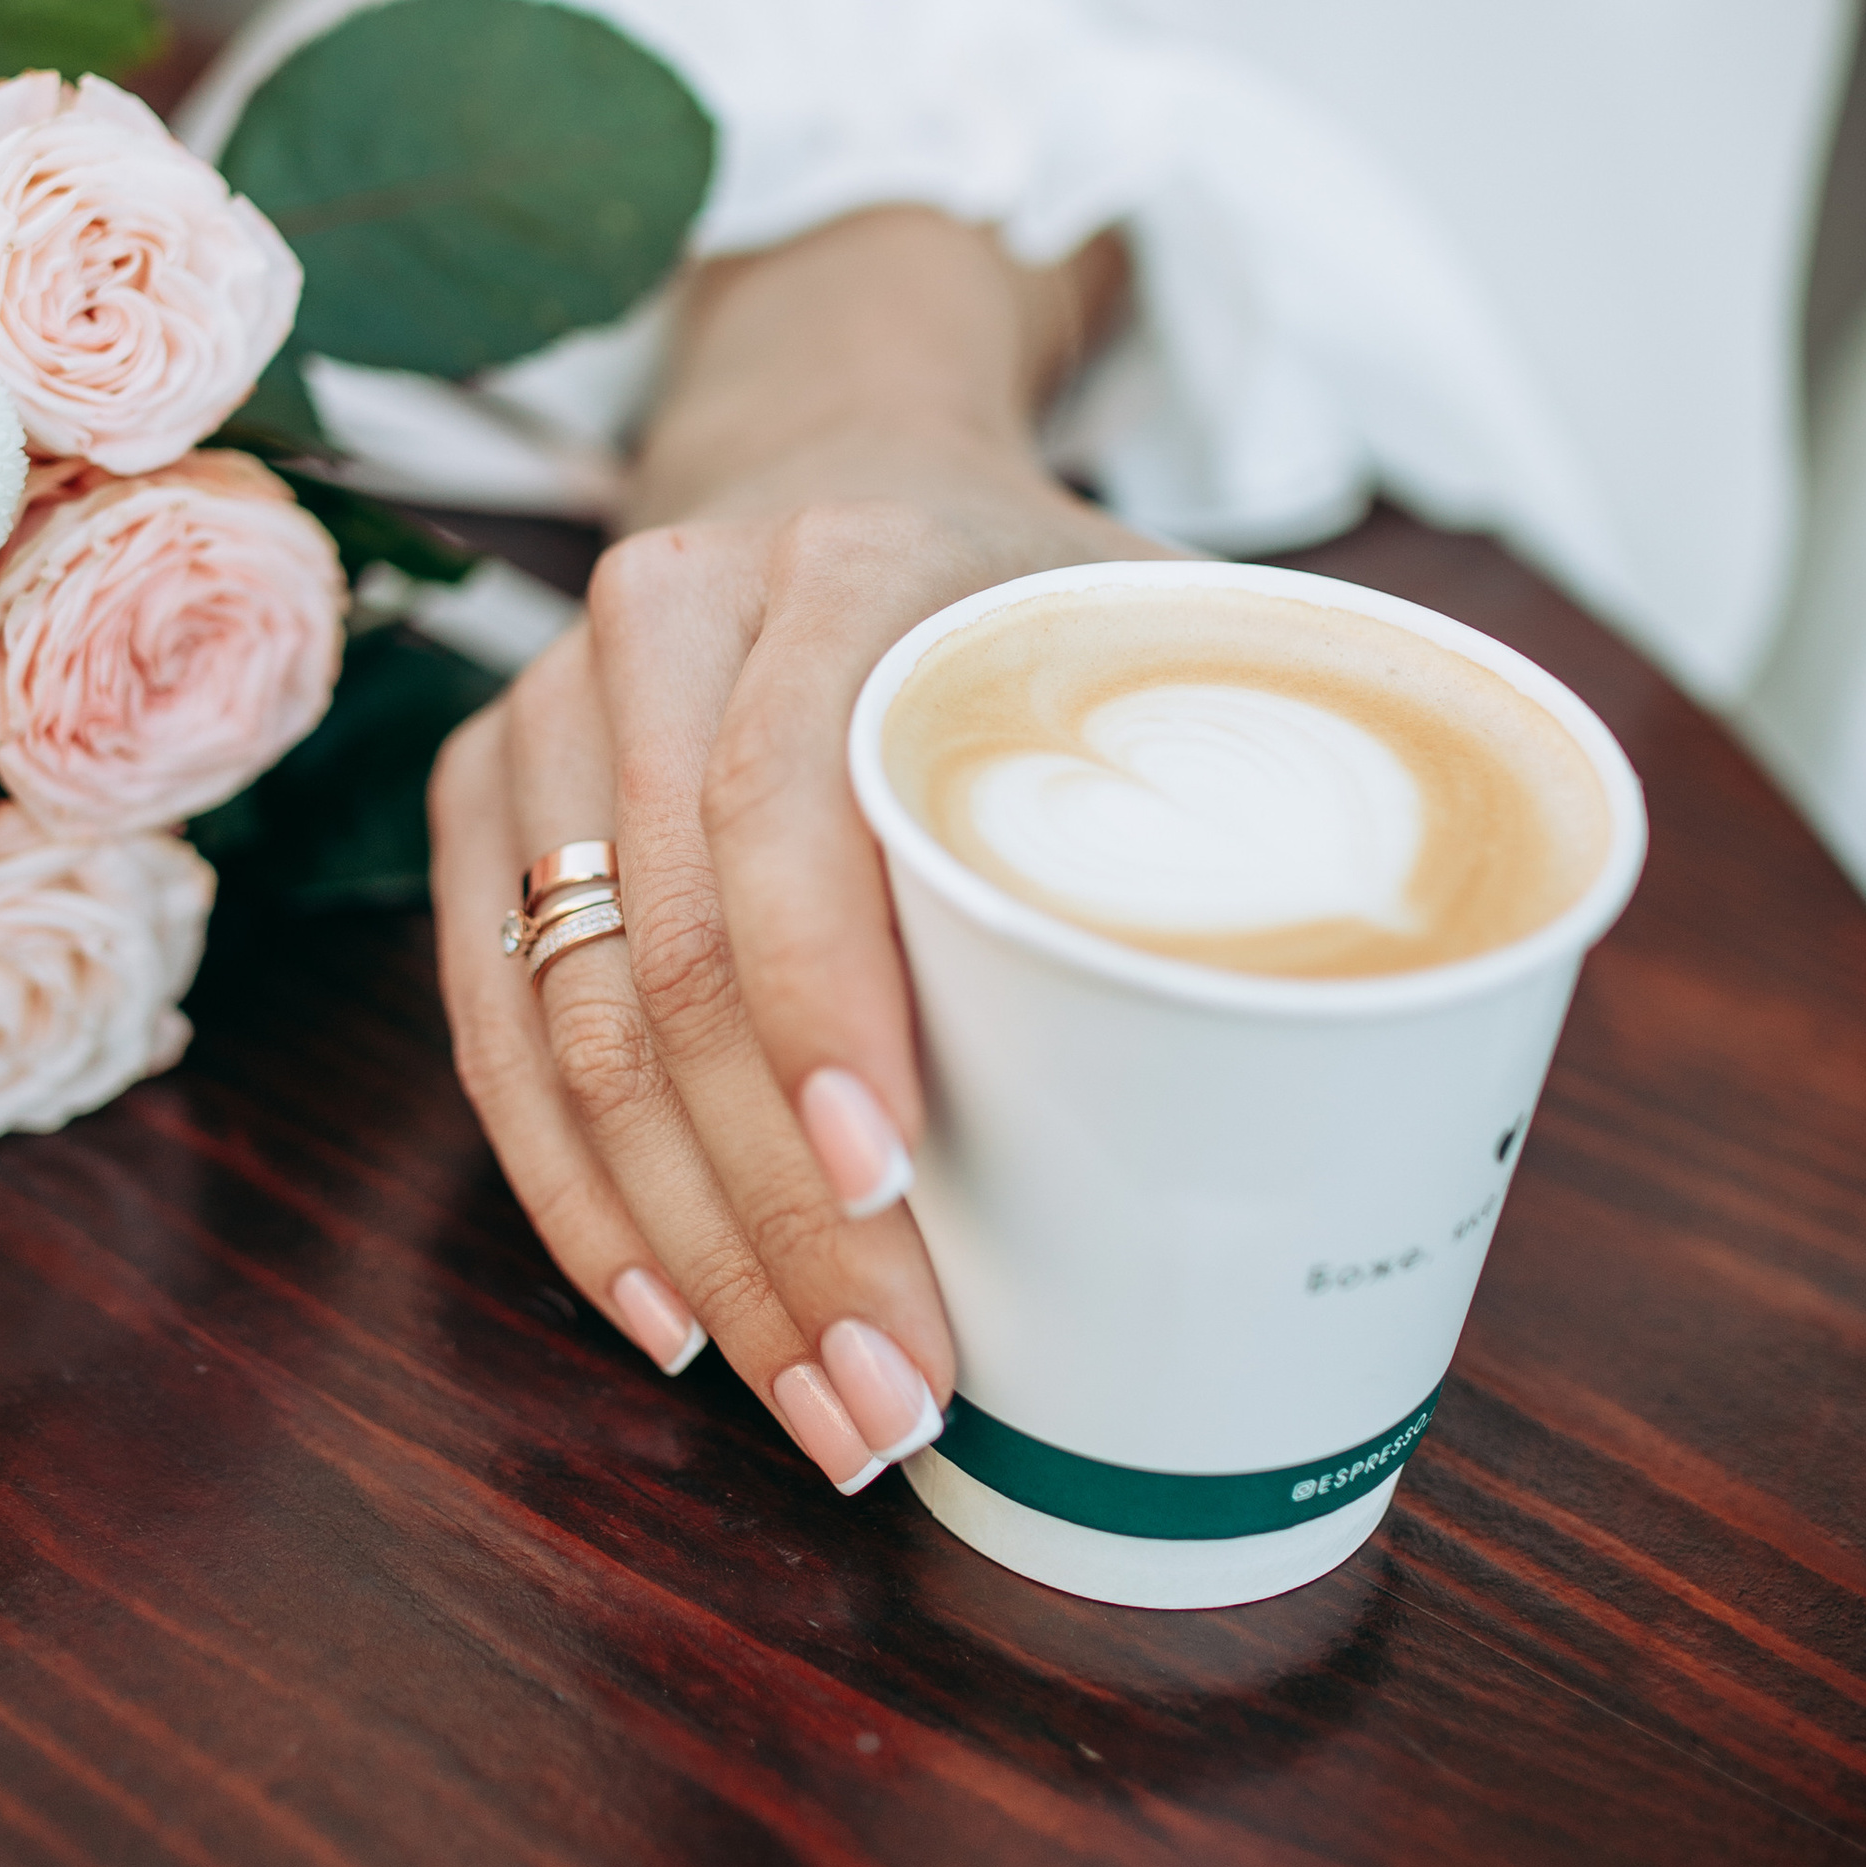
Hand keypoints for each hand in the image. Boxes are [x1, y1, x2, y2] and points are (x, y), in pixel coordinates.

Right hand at [431, 427, 1152, 1493]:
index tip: (894, 1177)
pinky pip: (496, 1033)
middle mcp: (657, 625)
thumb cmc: (1015, 584)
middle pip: (673, 960)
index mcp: (836, 565)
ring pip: (572, 1027)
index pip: (782, 808)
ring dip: (693, 1251)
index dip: (822, 1007)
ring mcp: (543, 712)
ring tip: (813, 1406)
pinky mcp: (481, 798)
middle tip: (891, 1392)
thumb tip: (1384, 995)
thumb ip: (1235, 754)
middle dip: (783, 1214)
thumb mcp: (1140, 614)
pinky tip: (668, 1319)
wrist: (829, 460)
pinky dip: (580, 1200)